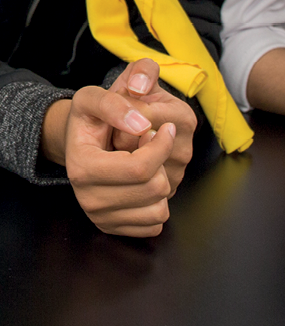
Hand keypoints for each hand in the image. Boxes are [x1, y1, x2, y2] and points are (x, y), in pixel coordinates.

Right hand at [42, 59, 194, 236]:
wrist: (80, 144)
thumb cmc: (90, 120)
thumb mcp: (93, 97)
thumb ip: (115, 102)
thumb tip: (141, 125)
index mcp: (83, 167)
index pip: (140, 167)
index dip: (162, 143)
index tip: (163, 127)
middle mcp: (89, 198)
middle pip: (154, 188)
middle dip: (162, 162)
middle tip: (149, 146)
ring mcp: (101, 217)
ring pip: (159, 210)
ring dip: (162, 182)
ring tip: (145, 163)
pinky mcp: (114, 228)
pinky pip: (154, 225)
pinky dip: (157, 203)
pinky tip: (144, 183)